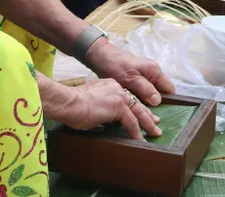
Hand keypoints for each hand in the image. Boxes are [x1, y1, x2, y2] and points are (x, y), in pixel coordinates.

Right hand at [42, 77, 161, 140]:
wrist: (69, 102)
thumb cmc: (73, 105)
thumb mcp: (90, 101)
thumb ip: (101, 106)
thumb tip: (105, 116)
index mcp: (110, 85)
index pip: (126, 97)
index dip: (135, 106)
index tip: (142, 112)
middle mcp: (117, 88)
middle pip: (136, 103)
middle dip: (147, 114)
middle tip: (156, 122)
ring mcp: (119, 96)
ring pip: (137, 112)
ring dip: (147, 125)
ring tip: (154, 134)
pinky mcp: (119, 107)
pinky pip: (131, 122)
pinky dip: (136, 133)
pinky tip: (140, 140)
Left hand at [84, 40, 175, 106]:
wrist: (101, 58)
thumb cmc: (115, 66)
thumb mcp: (130, 79)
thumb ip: (145, 89)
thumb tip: (158, 101)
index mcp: (155, 71)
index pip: (170, 89)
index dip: (168, 101)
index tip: (160, 113)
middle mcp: (153, 74)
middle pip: (161, 93)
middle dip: (157, 105)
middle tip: (148, 116)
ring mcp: (146, 77)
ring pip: (152, 94)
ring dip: (147, 103)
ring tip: (140, 113)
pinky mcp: (138, 81)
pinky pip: (144, 93)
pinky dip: (141, 100)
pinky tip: (134, 106)